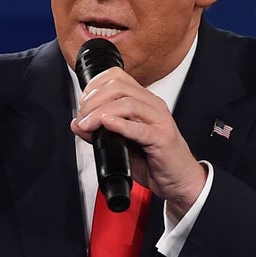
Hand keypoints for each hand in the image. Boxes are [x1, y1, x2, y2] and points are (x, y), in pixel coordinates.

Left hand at [70, 67, 206, 218]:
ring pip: (127, 104)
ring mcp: (159, 120)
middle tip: (82, 116)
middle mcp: (152, 105)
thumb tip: (76, 124)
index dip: (95, 85)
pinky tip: (107, 125)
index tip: (83, 101)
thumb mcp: (122, 143)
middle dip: (94, 100)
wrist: (179, 179)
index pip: (118, 77)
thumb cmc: (154, 159)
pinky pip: (139, 128)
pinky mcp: (162, 138)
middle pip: (119, 88)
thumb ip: (99, 132)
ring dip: (101, 112)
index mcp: (144, 101)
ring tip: (88, 124)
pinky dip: (120, 124)